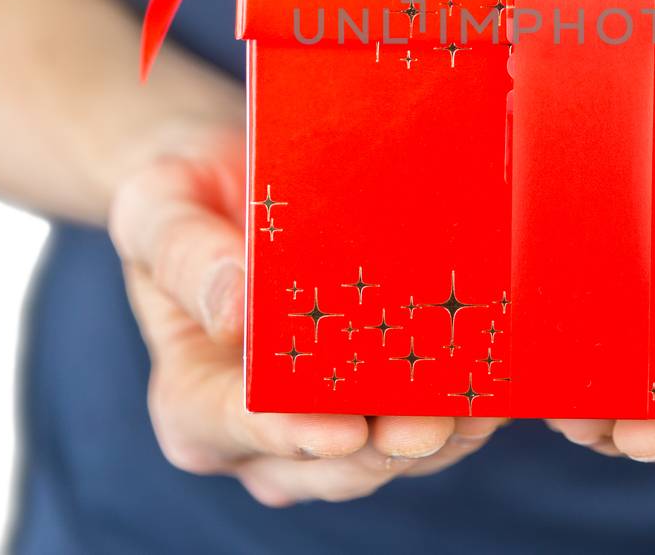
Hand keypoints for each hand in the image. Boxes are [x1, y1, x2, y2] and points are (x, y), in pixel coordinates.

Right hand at [109, 124, 501, 505]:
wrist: (228, 190)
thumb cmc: (183, 198)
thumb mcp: (158, 208)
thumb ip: (184, 255)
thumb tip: (233, 312)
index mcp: (190, 398)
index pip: (235, 427)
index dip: (290, 432)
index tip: (343, 430)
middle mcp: (254, 437)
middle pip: (324, 463)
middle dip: (386, 448)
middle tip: (439, 421)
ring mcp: (320, 432)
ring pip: (385, 457)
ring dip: (440, 437)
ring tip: (484, 404)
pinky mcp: (375, 408)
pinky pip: (422, 426)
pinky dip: (459, 410)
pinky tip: (496, 385)